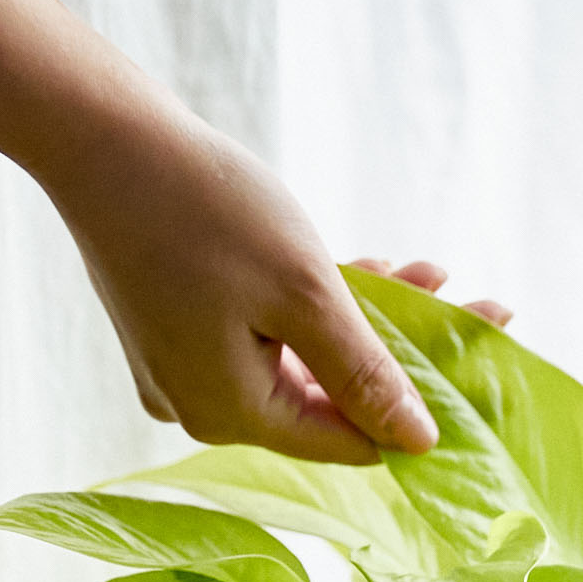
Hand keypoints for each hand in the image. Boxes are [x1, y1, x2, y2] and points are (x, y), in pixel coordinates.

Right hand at [44, 108, 503, 464]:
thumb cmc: (207, 212)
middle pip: (326, 397)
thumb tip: (416, 443)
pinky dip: (313, 302)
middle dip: (398, 353)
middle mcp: (202, 407)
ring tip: (428, 274)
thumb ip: (364, 374)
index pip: (345, 441)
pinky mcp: (174, 325)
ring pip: (300, 356)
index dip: (417, 411)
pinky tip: (369, 263)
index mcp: (232, 416)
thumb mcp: (306, 294)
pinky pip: (263, 328)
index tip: (480, 375)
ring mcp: (182, 368)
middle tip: (474, 308)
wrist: (102, 139)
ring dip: (364, 317)